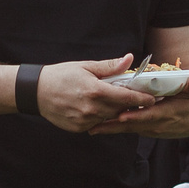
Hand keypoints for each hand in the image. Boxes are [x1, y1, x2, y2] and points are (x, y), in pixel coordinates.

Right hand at [38, 55, 156, 134]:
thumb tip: (130, 59)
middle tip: (135, 97)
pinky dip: (100, 117)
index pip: (126, 97)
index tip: (152, 98)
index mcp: (95, 90)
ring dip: (114, 111)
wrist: (36, 92)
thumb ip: (110, 66)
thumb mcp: (85, 66)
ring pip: (109, 118)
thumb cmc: (61, 75)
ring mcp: (85, 120)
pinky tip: (96, 108)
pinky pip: (97, 124)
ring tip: (113, 101)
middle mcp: (91, 108)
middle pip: (120, 109)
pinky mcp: (79, 128)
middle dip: (128, 104)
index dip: (141, 99)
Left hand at [102, 68, 188, 138]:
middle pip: (134, 125)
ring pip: (128, 129)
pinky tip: (97, 127)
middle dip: (116, 125)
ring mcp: (149, 129)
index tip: (123, 115)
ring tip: (93, 127)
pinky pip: (126, 129)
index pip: (151, 116)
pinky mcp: (143, 130)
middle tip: (98, 123)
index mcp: (169, 113)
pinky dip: (113, 128)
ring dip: (111, 129)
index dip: (137, 116)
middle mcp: (158, 125)